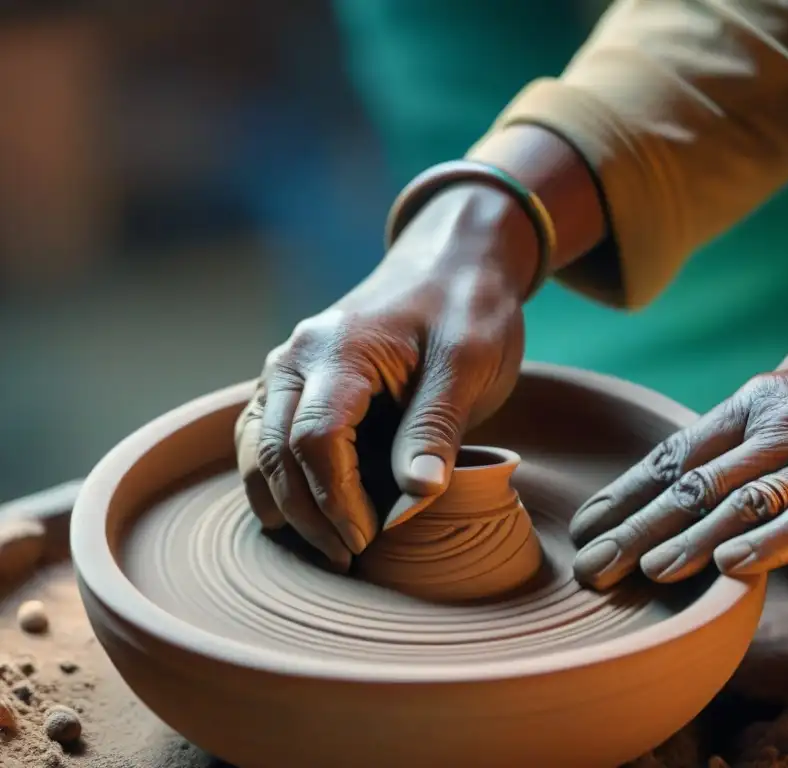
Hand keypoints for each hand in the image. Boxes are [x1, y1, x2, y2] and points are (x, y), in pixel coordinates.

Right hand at [234, 185, 536, 567]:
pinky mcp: (295, 385)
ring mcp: (288, 370)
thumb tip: (416, 496)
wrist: (451, 264)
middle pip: (274, 450)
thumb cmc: (465, 309)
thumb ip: (438, 427)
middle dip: (306, 513)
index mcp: (337, 348)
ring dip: (283, 504)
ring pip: (256, 449)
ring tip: (327, 548)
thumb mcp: (469, 363)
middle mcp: (296, 358)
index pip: (316, 438)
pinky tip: (303, 516)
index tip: (368, 540)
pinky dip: (276, 481)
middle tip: (349, 560)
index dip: (337, 499)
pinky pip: (264, 439)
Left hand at [570, 326, 787, 589]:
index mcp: (758, 402)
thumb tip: (706, 445)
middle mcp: (780, 427)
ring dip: (686, 542)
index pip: (675, 453)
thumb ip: (753, 416)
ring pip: (739, 504)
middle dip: (635, 528)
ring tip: (643, 574)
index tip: (588, 524)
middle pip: (692, 484)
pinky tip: (728, 569)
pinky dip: (767, 545)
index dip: (627, 492)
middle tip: (591, 567)